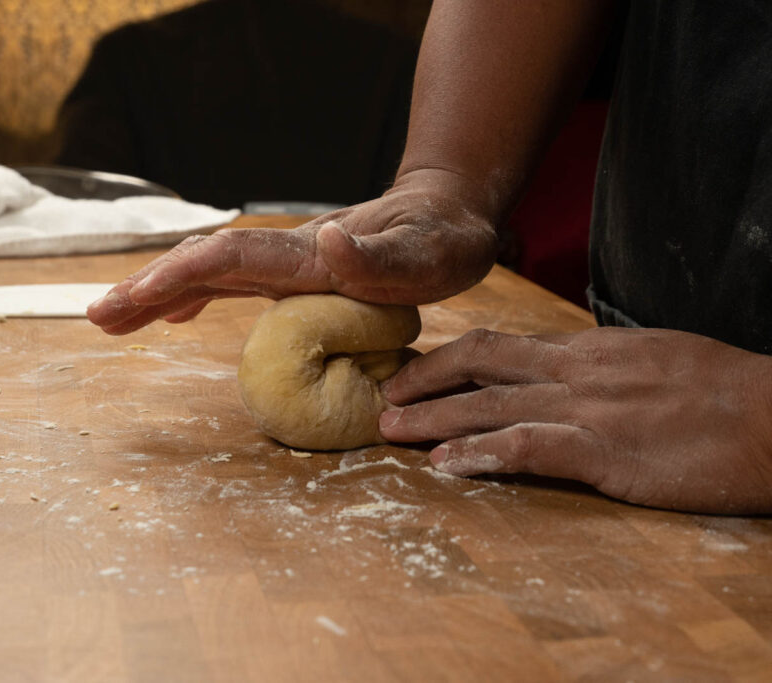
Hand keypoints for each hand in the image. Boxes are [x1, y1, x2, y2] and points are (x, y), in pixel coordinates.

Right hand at [86, 169, 497, 333]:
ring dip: (157, 295)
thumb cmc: (442, 239)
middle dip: (148, 288)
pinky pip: (229, 285)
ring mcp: (284, 263)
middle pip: (202, 265)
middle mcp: (286, 254)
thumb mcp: (428, 254)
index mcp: (308, 256)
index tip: (140, 298)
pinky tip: (172, 319)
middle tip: (96, 315)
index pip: (231, 258)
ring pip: (207, 276)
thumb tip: (325, 242)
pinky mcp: (291, 274)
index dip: (183, 276)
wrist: (446, 212)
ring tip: (109, 319)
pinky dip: (192, 299)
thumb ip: (380, 256)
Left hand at [379, 326, 771, 513]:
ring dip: (434, 418)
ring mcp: (589, 408)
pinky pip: (529, 447)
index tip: (417, 372)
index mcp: (588, 349)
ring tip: (392, 430)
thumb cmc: (720, 393)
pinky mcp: (606, 450)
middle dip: (424, 379)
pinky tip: (449, 466)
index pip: (501, 344)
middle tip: (385, 397)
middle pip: (480, 362)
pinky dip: (481, 454)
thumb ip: (596, 367)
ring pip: (490, 404)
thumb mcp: (650, 359)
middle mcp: (578, 369)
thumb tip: (556, 373)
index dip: (449, 358)